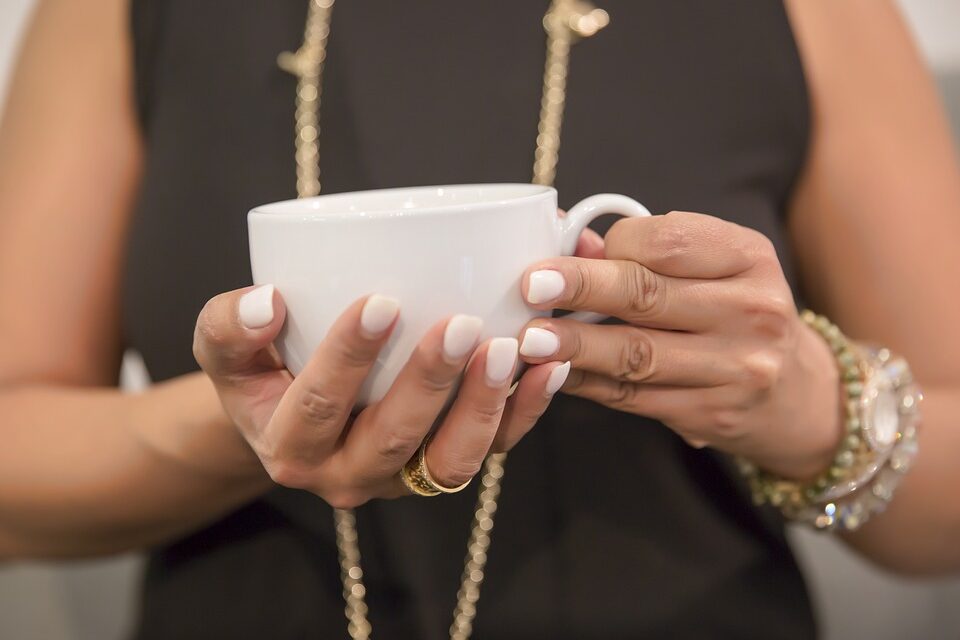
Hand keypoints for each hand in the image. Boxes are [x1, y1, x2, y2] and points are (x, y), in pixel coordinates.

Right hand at [194, 288, 568, 507]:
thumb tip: (265, 302)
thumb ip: (228, 327)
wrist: (291, 419)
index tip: (382, 302)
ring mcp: (400, 477)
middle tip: (462, 324)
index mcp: (291, 446)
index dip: (349, 356)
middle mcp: (346, 474)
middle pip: (393, 437)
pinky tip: (546, 370)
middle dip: (430, 382)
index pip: (320, 404)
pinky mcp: (439, 468)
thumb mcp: (225, 351)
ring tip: (508, 350)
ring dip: (484, 407)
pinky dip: (521, 415)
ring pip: (450, 461)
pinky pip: (488, 453)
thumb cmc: (261, 373)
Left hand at [517, 211, 842, 479]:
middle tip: (531, 285)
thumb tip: (573, 241)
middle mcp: (751, 311)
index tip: (565, 250)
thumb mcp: (716, 267)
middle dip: (582, 288)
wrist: (797, 394)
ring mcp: (736, 368)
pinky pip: (634, 397)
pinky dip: (588, 383)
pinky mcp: (712, 414)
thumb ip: (650, 253)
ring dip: (576, 345)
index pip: (669, 242)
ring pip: (637, 354)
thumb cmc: (739, 313)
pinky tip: (554, 372)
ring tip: (531, 339)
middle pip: (648, 296)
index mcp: (749, 257)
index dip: (612, 246)